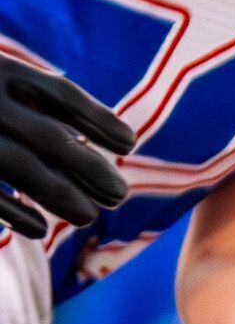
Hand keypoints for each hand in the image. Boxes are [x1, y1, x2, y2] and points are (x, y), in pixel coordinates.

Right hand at [0, 56, 132, 241]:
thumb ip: (30, 101)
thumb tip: (99, 141)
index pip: (60, 94)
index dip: (98, 119)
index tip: (130, 144)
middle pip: (51, 137)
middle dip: (90, 169)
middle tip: (119, 196)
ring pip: (23, 167)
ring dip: (63, 196)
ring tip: (89, 217)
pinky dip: (15, 211)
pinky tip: (39, 229)